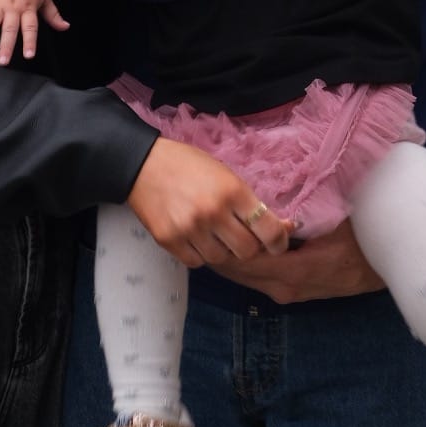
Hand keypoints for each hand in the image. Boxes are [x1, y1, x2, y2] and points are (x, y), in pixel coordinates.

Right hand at [127, 137, 293, 269]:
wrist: (143, 164)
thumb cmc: (189, 165)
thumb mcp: (225, 174)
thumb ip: (249, 201)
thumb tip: (282, 227)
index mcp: (232, 191)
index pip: (268, 230)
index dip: (279, 241)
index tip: (279, 243)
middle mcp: (213, 212)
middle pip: (247, 251)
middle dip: (250, 246)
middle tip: (244, 236)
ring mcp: (189, 229)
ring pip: (222, 259)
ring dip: (223, 250)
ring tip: (215, 232)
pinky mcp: (169, 241)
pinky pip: (197, 262)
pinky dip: (201, 253)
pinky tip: (196, 236)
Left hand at [210, 219, 384, 304]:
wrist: (388, 268)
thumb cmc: (362, 238)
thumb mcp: (334, 220)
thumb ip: (303, 212)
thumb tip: (273, 195)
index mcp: (294, 271)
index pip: (247, 261)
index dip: (225, 243)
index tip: (210, 221)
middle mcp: (286, 288)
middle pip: (240, 274)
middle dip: (219, 253)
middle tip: (200, 228)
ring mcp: (289, 294)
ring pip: (247, 279)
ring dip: (229, 260)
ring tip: (210, 235)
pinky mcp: (292, 294)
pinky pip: (259, 280)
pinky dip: (244, 265)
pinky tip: (233, 248)